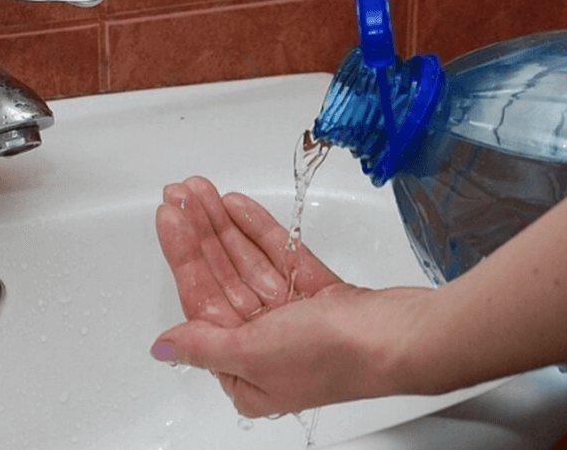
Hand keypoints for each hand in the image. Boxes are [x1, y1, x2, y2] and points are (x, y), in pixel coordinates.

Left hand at [151, 177, 431, 416]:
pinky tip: (238, 208)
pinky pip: (283, 257)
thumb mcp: (254, 353)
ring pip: (250, 263)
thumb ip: (205, 345)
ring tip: (204, 192)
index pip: (202, 303)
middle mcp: (268, 348)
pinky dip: (261, 232)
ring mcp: (297, 319)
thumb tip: (164, 346)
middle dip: (201, 233)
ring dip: (225, 226)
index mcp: (246, 373)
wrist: (401, 338)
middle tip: (182, 194)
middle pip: (224, 278)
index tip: (169, 218)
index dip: (183, 256)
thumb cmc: (337, 357)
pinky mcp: (323, 296)